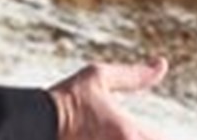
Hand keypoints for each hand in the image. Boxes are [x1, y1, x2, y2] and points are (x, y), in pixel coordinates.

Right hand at [49, 58, 168, 139]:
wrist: (32, 125)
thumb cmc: (66, 100)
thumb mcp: (99, 78)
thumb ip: (133, 75)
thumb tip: (162, 64)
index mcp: (128, 133)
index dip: (164, 137)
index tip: (158, 132)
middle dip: (149, 138)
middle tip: (134, 131)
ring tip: (116, 136)